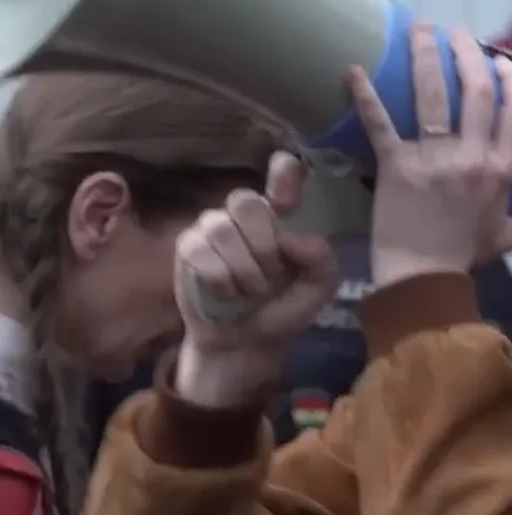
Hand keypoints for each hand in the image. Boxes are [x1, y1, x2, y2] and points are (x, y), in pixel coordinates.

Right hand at [173, 151, 337, 406]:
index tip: (284, 182)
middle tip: (271, 274)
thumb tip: (292, 237)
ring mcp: (214, 226)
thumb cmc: (285, 305)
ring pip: (221, 228)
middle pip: (246, 202)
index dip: (283, 173)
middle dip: (262, 244)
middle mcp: (247, 213)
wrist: (248, 341)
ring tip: (250, 290)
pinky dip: (219, 278)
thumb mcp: (318, 286)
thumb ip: (320, 257)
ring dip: (242, 269)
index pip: (283, 175)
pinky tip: (227, 293)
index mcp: (284, 214)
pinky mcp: (188, 247)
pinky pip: (199, 250)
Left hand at [348, 23, 511, 287]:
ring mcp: (434, 158)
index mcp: (501, 169)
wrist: (422, 280)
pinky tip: (353, 69)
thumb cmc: (464, 256)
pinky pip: (381, 123)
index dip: (511, 79)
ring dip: (426, 57)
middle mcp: (472, 156)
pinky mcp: (396, 165)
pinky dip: (366, 95)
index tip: (501, 61)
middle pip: (476, 91)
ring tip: (420, 28)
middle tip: (457, 32)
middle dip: (468, 54)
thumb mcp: (510, 238)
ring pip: (433, 96)